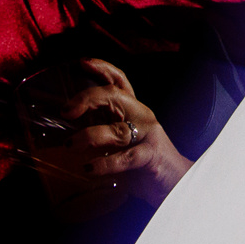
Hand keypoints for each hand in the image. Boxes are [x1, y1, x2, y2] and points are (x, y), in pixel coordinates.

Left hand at [59, 59, 191, 204]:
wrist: (178, 181)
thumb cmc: (143, 161)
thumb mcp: (123, 141)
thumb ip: (102, 132)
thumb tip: (67, 133)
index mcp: (134, 109)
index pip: (119, 80)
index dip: (102, 68)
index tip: (82, 62)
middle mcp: (141, 116)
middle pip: (114, 96)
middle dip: (87, 98)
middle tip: (66, 110)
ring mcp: (148, 134)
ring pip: (116, 130)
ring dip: (89, 136)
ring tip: (71, 145)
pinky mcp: (151, 156)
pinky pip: (125, 158)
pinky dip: (105, 163)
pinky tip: (89, 168)